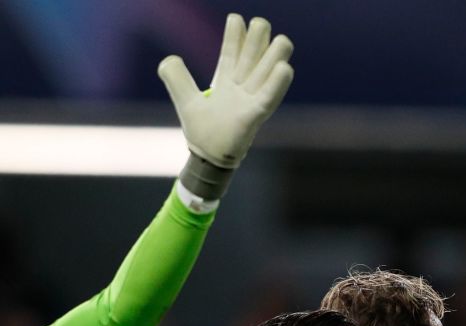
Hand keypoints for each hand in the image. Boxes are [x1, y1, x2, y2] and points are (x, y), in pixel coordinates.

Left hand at [158, 13, 293, 168]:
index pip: (233, 53)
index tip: (237, 18)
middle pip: (254, 57)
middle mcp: (242, 88)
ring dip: (275, 56)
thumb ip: (175, 77)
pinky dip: (277, 84)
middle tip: (261, 24)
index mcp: (227, 83)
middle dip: (259, 39)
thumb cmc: (202, 132)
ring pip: (267, 73)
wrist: (208, 158)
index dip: (235, 35)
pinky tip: (286, 68)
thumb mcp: (185, 99)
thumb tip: (170, 58)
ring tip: (283, 40)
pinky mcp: (254, 116)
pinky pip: (269, 97)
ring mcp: (251, 101)